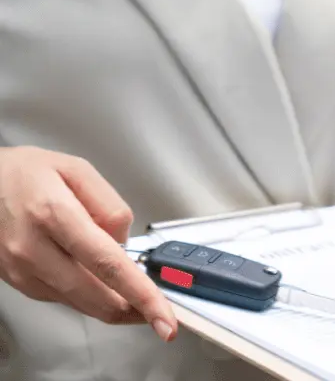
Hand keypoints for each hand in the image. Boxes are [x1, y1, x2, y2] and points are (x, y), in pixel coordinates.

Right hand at [0, 146, 177, 340]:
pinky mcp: (19, 282)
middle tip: (159, 313)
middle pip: (95, 296)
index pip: (108, 264)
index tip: (163, 316)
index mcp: (55, 214)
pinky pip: (64, 298)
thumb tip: (124, 245)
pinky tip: (101, 283)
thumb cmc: (26, 174)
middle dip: (134, 310)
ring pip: (81, 304)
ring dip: (114, 306)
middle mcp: (34, 248)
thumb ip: (111, 207)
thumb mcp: (78, 170)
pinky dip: (89, 296)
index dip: (142, 295)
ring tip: (136, 296)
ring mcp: (22, 270)